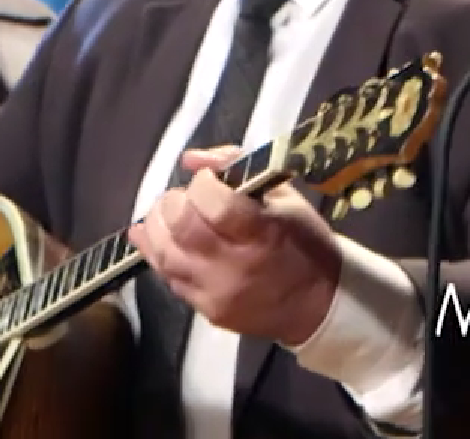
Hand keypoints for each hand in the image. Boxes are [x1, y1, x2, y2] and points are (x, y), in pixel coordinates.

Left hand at [128, 147, 341, 346]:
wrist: (319, 304)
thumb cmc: (306, 244)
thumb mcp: (287, 199)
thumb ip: (239, 171)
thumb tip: (192, 159)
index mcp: (264, 232)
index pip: (215, 203)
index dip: (202, 183)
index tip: (208, 179)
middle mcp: (237, 264)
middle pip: (183, 227)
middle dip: (173, 203)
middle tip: (183, 196)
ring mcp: (217, 291)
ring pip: (166, 254)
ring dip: (156, 226)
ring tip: (165, 213)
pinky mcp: (206, 310)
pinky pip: (169, 278)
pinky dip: (156, 252)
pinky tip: (151, 236)